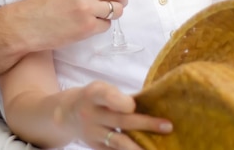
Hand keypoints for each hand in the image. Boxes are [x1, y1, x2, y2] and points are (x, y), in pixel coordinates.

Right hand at [15, 0, 127, 51]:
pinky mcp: (87, 27)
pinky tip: (90, 23)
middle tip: (115, 2)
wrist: (30, 22)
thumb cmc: (47, 2)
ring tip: (102, 13)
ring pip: (117, 9)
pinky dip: (102, 25)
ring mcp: (88, 9)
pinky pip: (107, 25)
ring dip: (113, 12)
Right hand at [58, 81, 172, 149]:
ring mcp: (93, 133)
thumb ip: (118, 97)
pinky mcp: (95, 147)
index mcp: (94, 94)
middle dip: (145, 123)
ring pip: (119, 141)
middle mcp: (92, 113)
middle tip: (167, 126)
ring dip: (140, 146)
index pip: (107, 96)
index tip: (134, 106)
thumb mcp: (100, 89)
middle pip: (121, 120)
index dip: (121, 102)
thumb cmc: (93, 98)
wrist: (66, 113)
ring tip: (157, 148)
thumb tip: (149, 103)